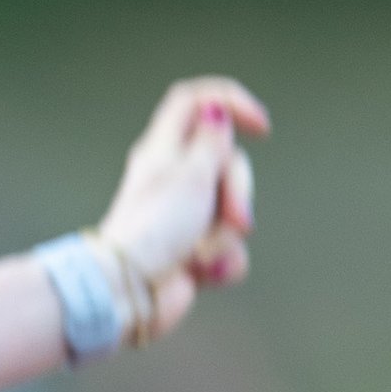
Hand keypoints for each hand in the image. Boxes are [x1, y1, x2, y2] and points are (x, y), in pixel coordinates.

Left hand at [98, 75, 269, 341]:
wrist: (130, 290)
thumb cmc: (155, 227)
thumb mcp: (192, 173)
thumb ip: (212, 141)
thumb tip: (214, 110)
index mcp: (163, 149)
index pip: (195, 101)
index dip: (230, 102)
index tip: (260, 127)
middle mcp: (172, 178)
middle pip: (228, 162)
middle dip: (238, 191)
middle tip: (233, 218)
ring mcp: (183, 216)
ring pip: (233, 210)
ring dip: (226, 235)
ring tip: (201, 253)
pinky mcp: (191, 250)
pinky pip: (229, 250)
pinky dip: (222, 262)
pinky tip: (199, 272)